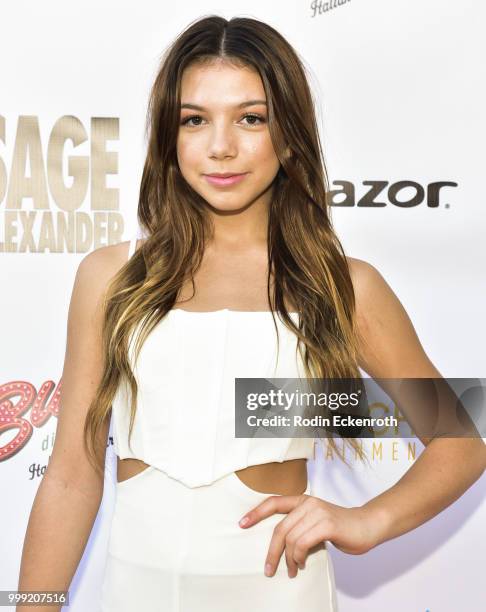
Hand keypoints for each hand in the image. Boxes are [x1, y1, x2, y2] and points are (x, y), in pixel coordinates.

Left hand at [238, 493, 383, 577]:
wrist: (368, 525)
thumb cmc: (341, 527)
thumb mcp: (316, 523)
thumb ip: (300, 527)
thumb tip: (281, 546)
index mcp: (303, 500)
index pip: (274, 502)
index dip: (256, 513)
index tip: (241, 523)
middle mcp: (308, 503)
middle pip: (280, 528)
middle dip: (272, 551)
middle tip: (269, 569)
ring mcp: (318, 512)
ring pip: (290, 538)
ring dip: (288, 559)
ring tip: (292, 569)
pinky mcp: (327, 524)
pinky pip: (303, 543)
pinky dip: (299, 557)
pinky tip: (301, 564)